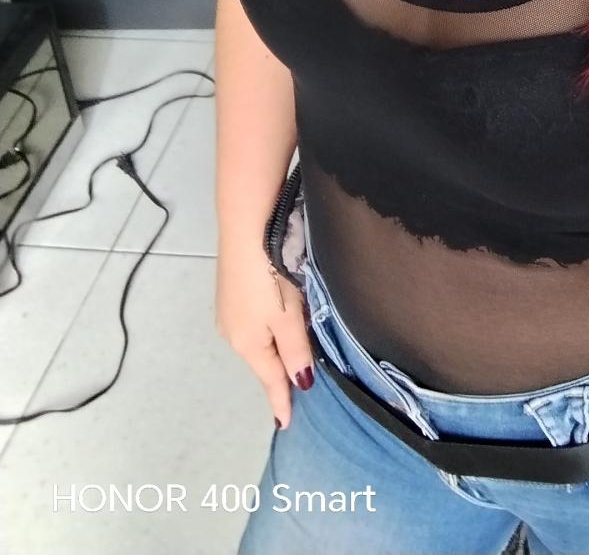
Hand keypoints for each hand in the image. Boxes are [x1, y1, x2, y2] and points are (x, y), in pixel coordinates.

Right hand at [216, 238, 313, 429]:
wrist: (247, 226)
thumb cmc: (271, 273)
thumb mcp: (290, 315)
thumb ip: (296, 350)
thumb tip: (301, 384)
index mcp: (248, 343)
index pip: (271, 379)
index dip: (281, 400)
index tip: (286, 423)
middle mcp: (233, 332)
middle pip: (263, 360)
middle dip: (279, 373)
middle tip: (298, 388)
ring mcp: (228, 310)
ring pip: (258, 340)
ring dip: (275, 349)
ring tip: (293, 358)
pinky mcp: (231, 291)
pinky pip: (254, 322)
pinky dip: (268, 329)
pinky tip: (278, 323)